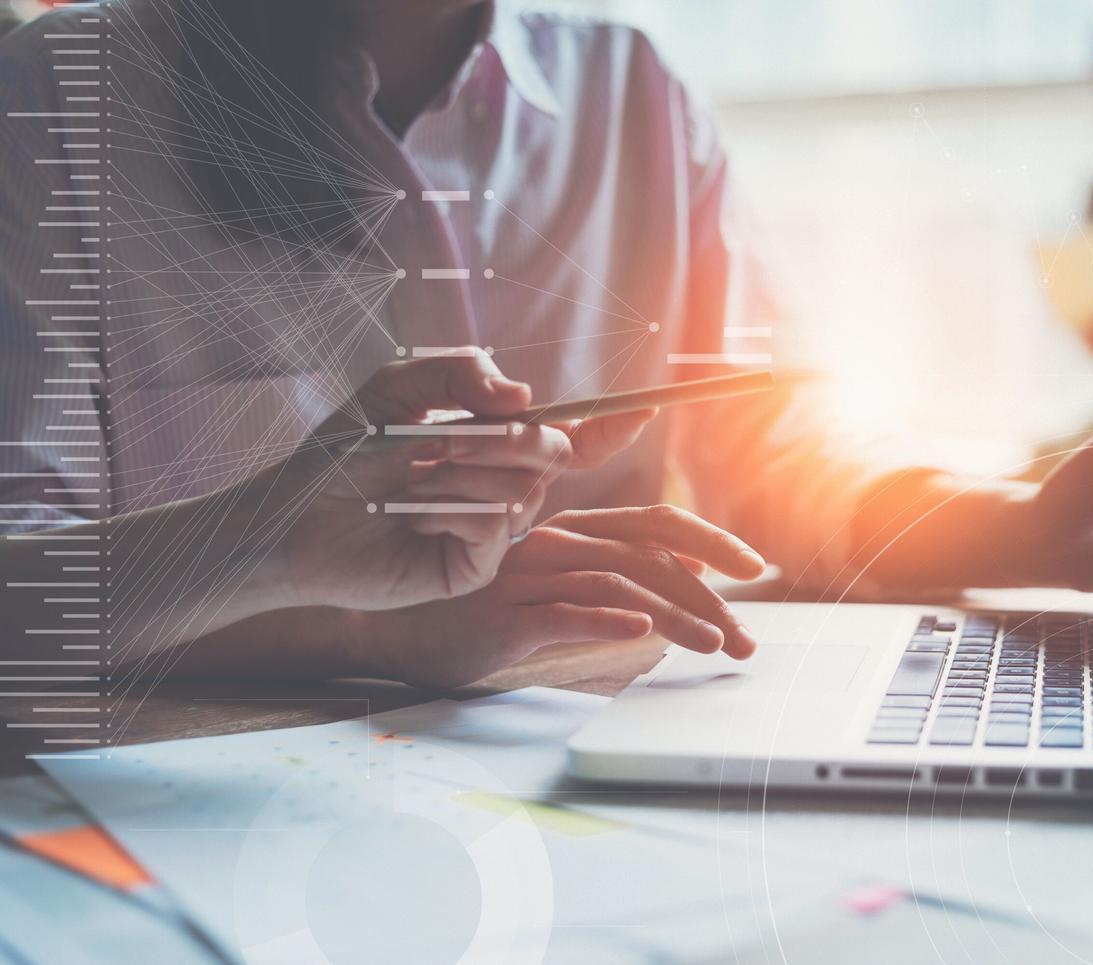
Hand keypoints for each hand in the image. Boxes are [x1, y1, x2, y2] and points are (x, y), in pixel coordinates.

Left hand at [264, 349, 654, 611]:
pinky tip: (412, 516)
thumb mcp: (397, 389)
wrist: (291, 520)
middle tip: (441, 442)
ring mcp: (492, 532)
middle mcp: (502, 487)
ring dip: (461, 473)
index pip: (569, 434)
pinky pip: (495, 525)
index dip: (610, 423)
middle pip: (554, 453)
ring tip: (408, 483)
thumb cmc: (339, 455)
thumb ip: (462, 374)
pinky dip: (452, 509)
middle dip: (506, 438)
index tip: (647, 407)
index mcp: (493, 445)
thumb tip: (526, 399)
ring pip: (523, 488)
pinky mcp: (475, 569)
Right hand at [355, 505, 767, 688]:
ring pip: (618, 584)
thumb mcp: (560, 588)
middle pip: (649, 554)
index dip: (712, 540)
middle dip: (708, 595)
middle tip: (744, 635)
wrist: (398, 628)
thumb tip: (693, 573)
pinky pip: (561, 613)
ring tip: (713, 644)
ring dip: (675, 616)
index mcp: (574, 531)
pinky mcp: (503, 616)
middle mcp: (555, 542)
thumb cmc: (486, 611)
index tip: (756, 569)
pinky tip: (641, 637)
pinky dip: (605, 621)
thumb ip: (620, 573)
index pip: (657, 523)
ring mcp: (527, 576)